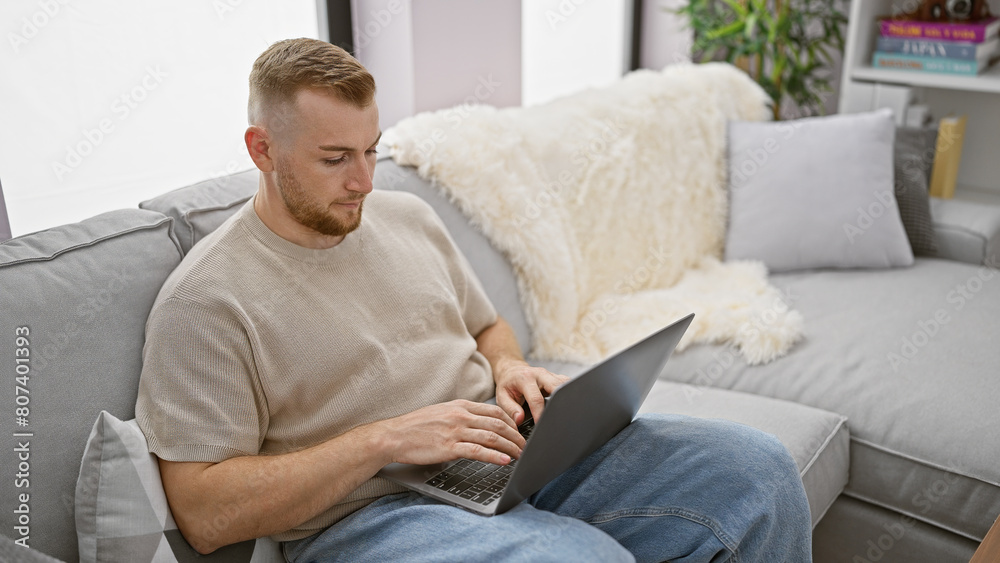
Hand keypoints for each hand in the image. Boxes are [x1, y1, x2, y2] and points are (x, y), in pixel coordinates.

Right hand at [377, 400, 525, 465]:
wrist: (394, 435)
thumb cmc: (416, 426)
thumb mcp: (442, 413)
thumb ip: (462, 416)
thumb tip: (481, 425)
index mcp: (460, 406)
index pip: (495, 411)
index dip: (512, 422)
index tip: (521, 432)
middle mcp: (461, 416)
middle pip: (498, 424)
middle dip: (516, 436)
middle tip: (527, 446)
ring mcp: (455, 431)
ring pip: (492, 437)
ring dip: (510, 447)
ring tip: (522, 455)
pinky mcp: (449, 447)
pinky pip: (478, 451)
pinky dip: (495, 456)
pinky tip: (505, 461)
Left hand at [493, 359, 569, 424]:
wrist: (511, 370)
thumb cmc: (508, 385)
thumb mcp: (502, 397)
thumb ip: (510, 409)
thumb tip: (520, 420)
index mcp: (525, 378)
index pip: (536, 398)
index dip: (540, 414)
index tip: (541, 425)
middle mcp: (540, 374)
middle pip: (556, 387)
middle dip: (559, 403)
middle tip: (558, 419)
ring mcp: (550, 374)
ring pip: (565, 384)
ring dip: (566, 397)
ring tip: (564, 413)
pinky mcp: (556, 377)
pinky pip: (566, 384)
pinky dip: (568, 394)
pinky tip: (566, 404)